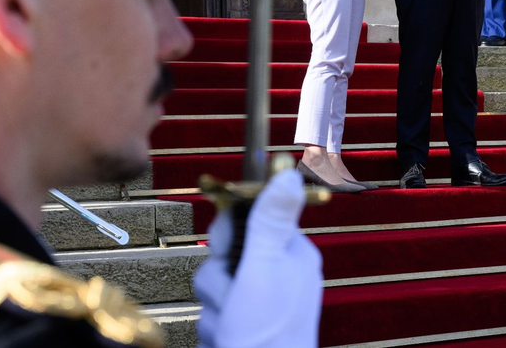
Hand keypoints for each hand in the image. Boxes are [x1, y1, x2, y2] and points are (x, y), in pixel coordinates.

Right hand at [193, 169, 322, 347]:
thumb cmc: (268, 335)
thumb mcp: (265, 268)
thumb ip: (270, 221)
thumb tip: (288, 173)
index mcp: (291, 255)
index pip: (249, 219)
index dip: (229, 233)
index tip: (227, 249)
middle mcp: (276, 275)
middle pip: (226, 252)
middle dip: (219, 278)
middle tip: (234, 295)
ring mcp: (258, 303)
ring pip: (215, 285)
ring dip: (217, 309)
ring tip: (234, 326)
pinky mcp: (242, 325)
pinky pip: (214, 314)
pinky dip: (217, 329)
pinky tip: (230, 340)